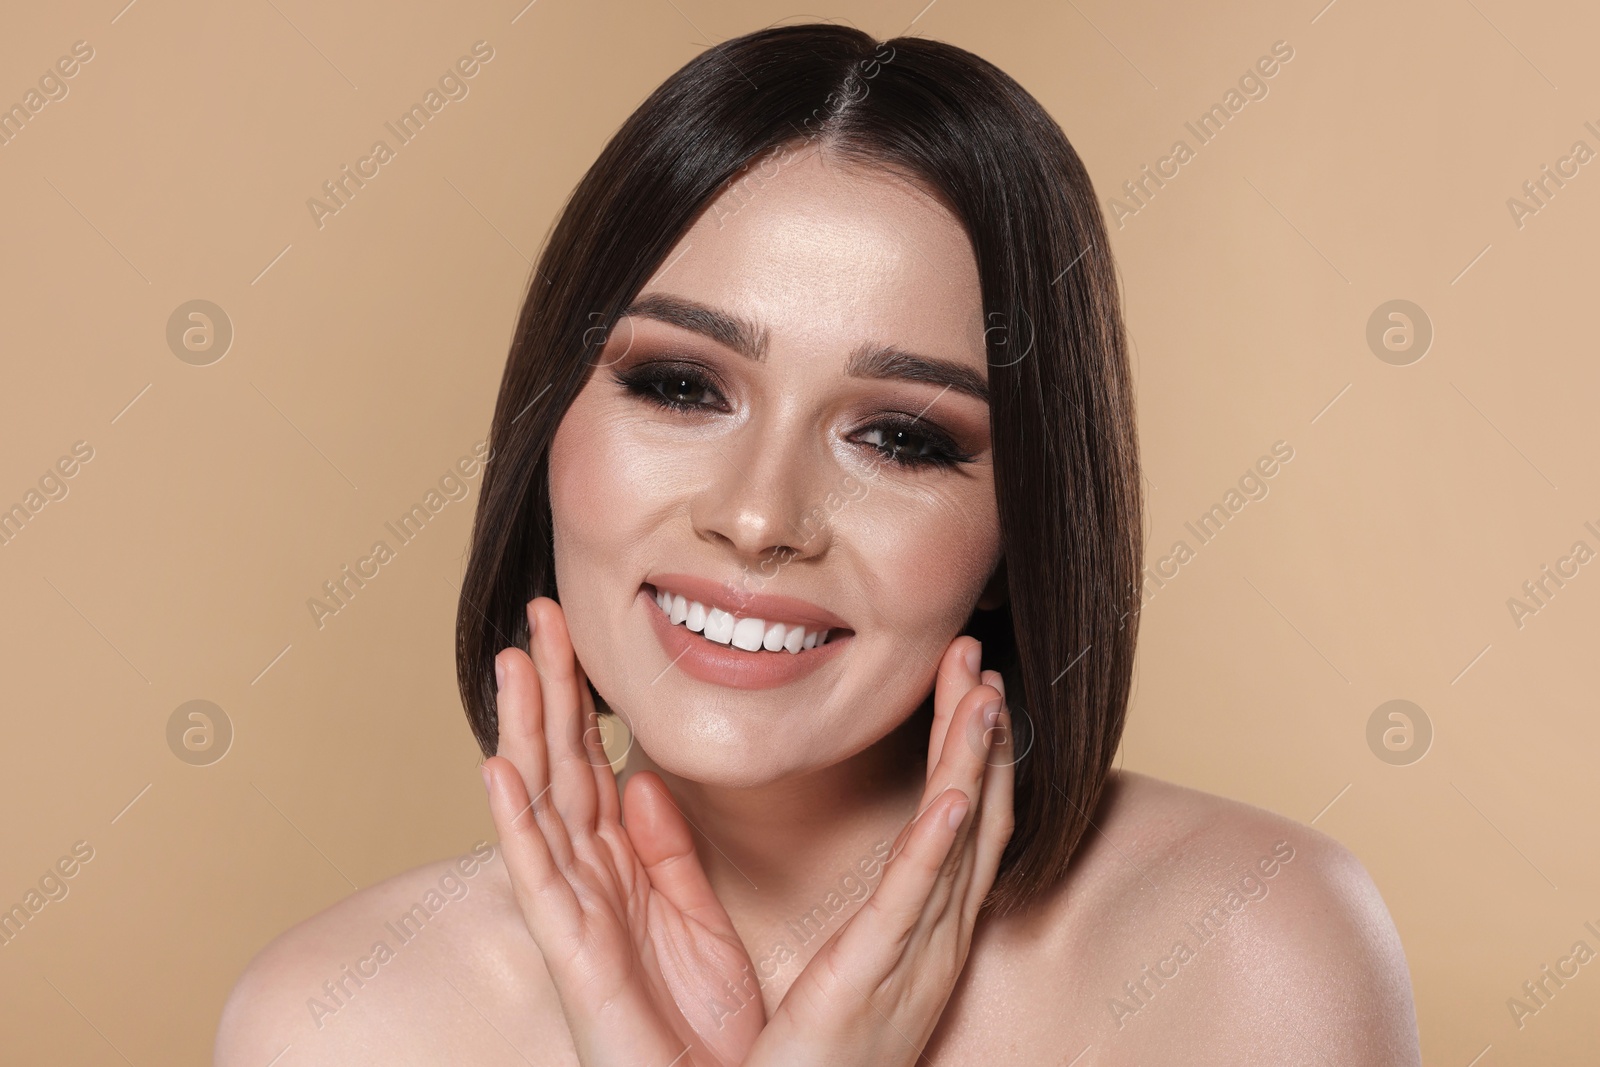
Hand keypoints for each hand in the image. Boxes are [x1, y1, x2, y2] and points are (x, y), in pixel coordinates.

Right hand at [481, 597, 764, 1066]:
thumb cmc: (698, 1019)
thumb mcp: (693, 913)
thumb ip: (667, 846)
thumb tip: (642, 776)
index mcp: (620, 865)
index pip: (592, 762)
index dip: (582, 696)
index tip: (573, 630)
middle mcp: (586, 878)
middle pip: (561, 765)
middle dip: (549, 690)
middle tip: (539, 615)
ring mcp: (571, 911)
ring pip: (541, 803)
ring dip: (524, 731)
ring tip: (512, 662)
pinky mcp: (570, 951)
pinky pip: (537, 877)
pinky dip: (515, 823)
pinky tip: (497, 768)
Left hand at [744, 635, 1014, 1065]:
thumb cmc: (801, 1057)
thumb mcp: (815, 962)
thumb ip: (784, 889)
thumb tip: (724, 817)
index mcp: (923, 929)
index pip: (959, 821)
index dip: (968, 750)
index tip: (965, 686)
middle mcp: (935, 936)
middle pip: (974, 813)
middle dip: (979, 733)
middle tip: (976, 656)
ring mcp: (914, 954)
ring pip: (958, 839)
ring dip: (974, 760)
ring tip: (981, 691)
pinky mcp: (873, 972)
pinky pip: (916, 897)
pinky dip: (943, 842)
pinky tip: (960, 791)